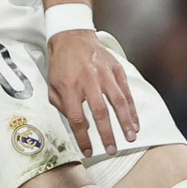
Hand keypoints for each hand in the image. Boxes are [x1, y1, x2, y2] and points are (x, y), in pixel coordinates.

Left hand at [48, 30, 137, 155]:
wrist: (72, 36)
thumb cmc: (61, 64)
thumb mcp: (52, 85)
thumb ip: (61, 106)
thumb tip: (75, 125)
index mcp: (69, 87)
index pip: (77, 119)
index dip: (83, 138)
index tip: (88, 151)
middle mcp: (88, 81)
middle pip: (100, 113)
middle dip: (107, 134)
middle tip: (113, 150)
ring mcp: (103, 74)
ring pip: (118, 101)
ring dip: (125, 122)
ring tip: (131, 137)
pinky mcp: (115, 69)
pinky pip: (125, 91)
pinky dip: (131, 108)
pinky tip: (135, 121)